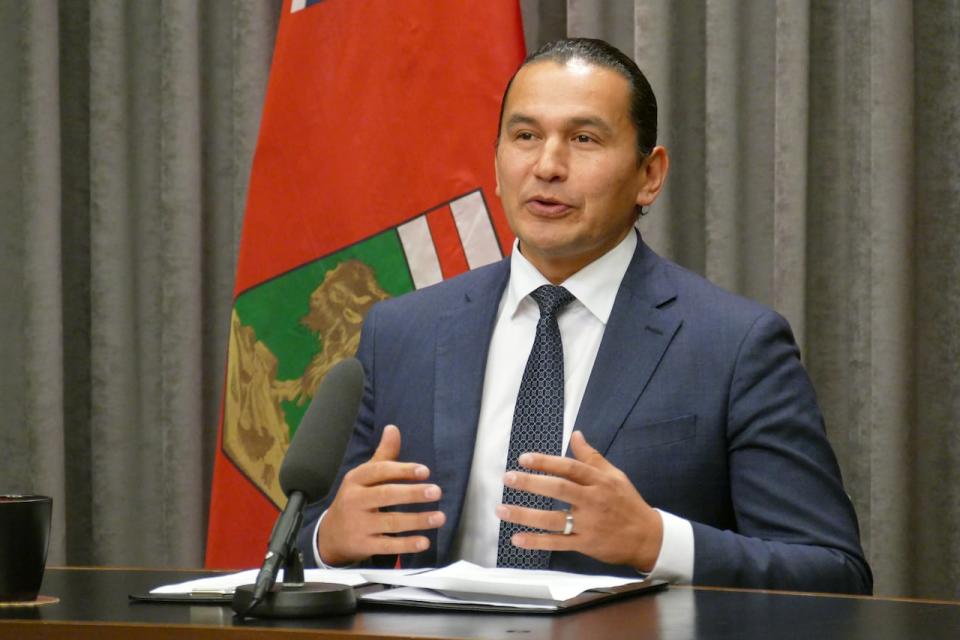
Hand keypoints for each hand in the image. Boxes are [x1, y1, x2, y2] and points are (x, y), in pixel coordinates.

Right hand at [317, 425, 444, 565]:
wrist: (330, 535)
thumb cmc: (355, 499)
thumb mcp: (364, 476)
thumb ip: (383, 455)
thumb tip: (393, 428)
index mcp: (356, 479)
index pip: (379, 471)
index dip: (402, 470)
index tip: (425, 471)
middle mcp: (355, 501)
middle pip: (386, 495)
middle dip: (412, 493)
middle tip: (436, 492)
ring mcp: (358, 525)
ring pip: (390, 522)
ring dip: (417, 520)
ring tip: (439, 517)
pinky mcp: (363, 545)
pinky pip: (387, 546)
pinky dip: (406, 545)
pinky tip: (424, 542)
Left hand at [495, 430, 662, 571]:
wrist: (647, 537)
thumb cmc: (628, 503)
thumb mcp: (614, 475)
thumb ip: (591, 457)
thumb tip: (576, 435)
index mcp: (599, 481)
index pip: (569, 467)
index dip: (546, 462)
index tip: (524, 459)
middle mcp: (593, 501)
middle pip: (559, 489)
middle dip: (531, 483)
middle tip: (508, 478)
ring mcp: (588, 524)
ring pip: (554, 518)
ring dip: (525, 514)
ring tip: (502, 509)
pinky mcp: (586, 544)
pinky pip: (557, 543)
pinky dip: (537, 542)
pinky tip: (518, 539)